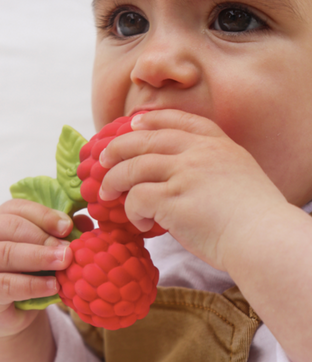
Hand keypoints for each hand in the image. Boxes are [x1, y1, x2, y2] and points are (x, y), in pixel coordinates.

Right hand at [0, 198, 73, 336]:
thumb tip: (84, 221)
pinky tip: (53, 286)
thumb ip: (59, 234)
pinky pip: (5, 284)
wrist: (4, 312)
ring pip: (6, 253)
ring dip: (39, 257)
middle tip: (69, 249)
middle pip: (11, 227)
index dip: (45, 215)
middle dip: (44, 237)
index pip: (18, 208)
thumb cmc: (26, 273)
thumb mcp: (42, 251)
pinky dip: (32, 284)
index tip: (68, 226)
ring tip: (64, 263)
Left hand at [99, 109, 286, 270]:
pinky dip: (131, 210)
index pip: (177, 120)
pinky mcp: (173, 198)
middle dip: (118, 146)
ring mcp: (185, 173)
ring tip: (105, 193)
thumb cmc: (252, 215)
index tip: (132, 122)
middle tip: (102, 159)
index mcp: (216, 144)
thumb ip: (207, 166)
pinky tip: (139, 223)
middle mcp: (198, 152)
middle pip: (146, 139)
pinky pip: (137, 197)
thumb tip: (174, 176)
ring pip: (134, 166)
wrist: (263, 238)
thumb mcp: (236, 175)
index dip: (150, 119)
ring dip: (114, 179)